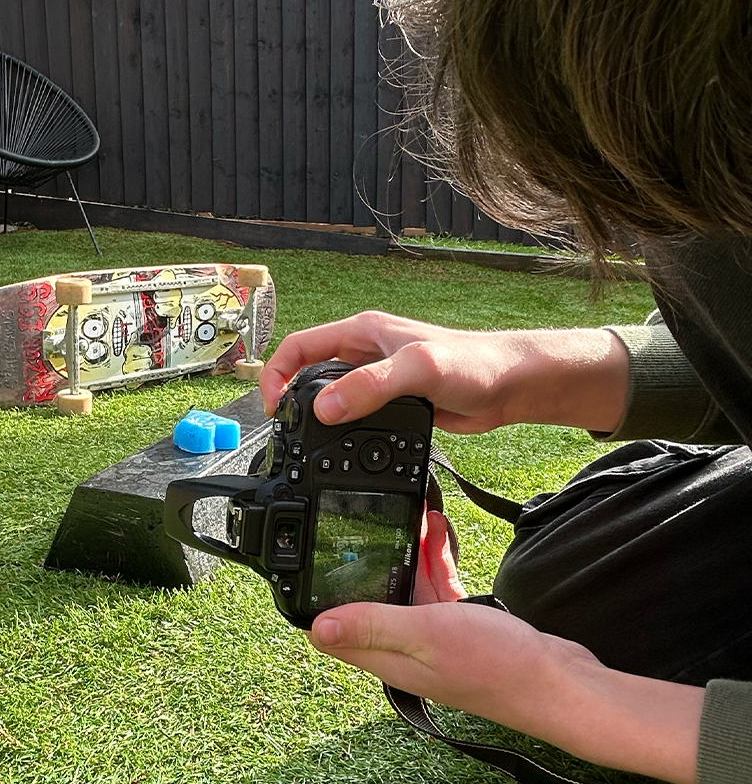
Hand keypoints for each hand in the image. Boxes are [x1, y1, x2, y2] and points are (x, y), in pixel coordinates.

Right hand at [260, 311, 629, 433]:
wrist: (511, 386)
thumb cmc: (473, 363)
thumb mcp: (416, 369)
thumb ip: (369, 386)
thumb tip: (324, 408)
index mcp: (362, 332)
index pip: (299, 346)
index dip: (277, 373)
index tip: (273, 407)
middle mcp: (365, 353)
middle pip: (309, 373)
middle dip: (292, 400)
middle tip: (287, 432)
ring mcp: (378, 380)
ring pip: (332, 398)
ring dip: (319, 420)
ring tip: (311, 446)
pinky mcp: (393, 404)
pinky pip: (356, 418)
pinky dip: (345, 434)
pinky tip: (349, 452)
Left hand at [307, 552, 704, 783]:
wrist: (562, 685)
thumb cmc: (497, 665)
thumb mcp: (426, 634)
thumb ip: (373, 625)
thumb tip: (316, 629)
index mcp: (389, 659)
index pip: (337, 632)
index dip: (321, 600)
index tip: (314, 561)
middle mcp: (406, 653)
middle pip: (371, 603)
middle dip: (368, 565)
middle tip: (368, 524)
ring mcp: (435, 643)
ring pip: (407, 592)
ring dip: (407, 556)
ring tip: (413, 516)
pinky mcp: (461, 632)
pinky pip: (438, 592)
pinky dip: (436, 565)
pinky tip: (441, 537)